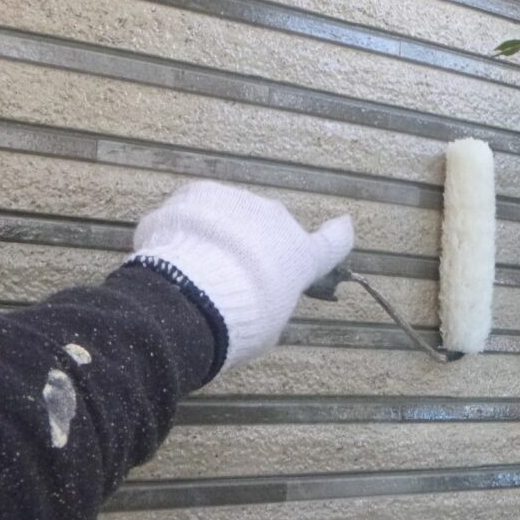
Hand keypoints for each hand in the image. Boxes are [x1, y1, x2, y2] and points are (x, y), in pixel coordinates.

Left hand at [130, 181, 352, 372]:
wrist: (191, 297)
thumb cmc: (239, 322)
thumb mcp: (266, 327)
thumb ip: (271, 303)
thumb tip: (263, 298)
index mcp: (300, 257)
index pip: (332, 242)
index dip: (338, 234)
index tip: (342, 224)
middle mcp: (278, 221)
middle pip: (271, 230)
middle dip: (256, 245)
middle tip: (231, 274)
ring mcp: (242, 202)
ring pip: (234, 216)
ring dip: (223, 235)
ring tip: (196, 266)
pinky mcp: (205, 192)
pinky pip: (201, 206)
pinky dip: (192, 223)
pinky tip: (176, 247)